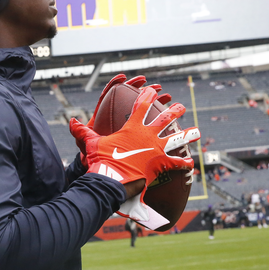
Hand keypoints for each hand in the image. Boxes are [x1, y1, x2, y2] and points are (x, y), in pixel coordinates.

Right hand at [70, 87, 199, 228]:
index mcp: (133, 128)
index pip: (141, 106)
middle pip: (165, 119)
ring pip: (177, 138)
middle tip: (181, 105)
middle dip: (174, 111)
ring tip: (197, 131)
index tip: (152, 90)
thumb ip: (82, 131)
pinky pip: (177, 163)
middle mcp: (148, 135)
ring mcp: (157, 149)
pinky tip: (191, 164)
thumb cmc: (102, 160)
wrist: (112, 179)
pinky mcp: (162, 164)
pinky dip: (184, 164)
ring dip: (188, 134)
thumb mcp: (91, 144)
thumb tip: (71, 121)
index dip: (147, 96)